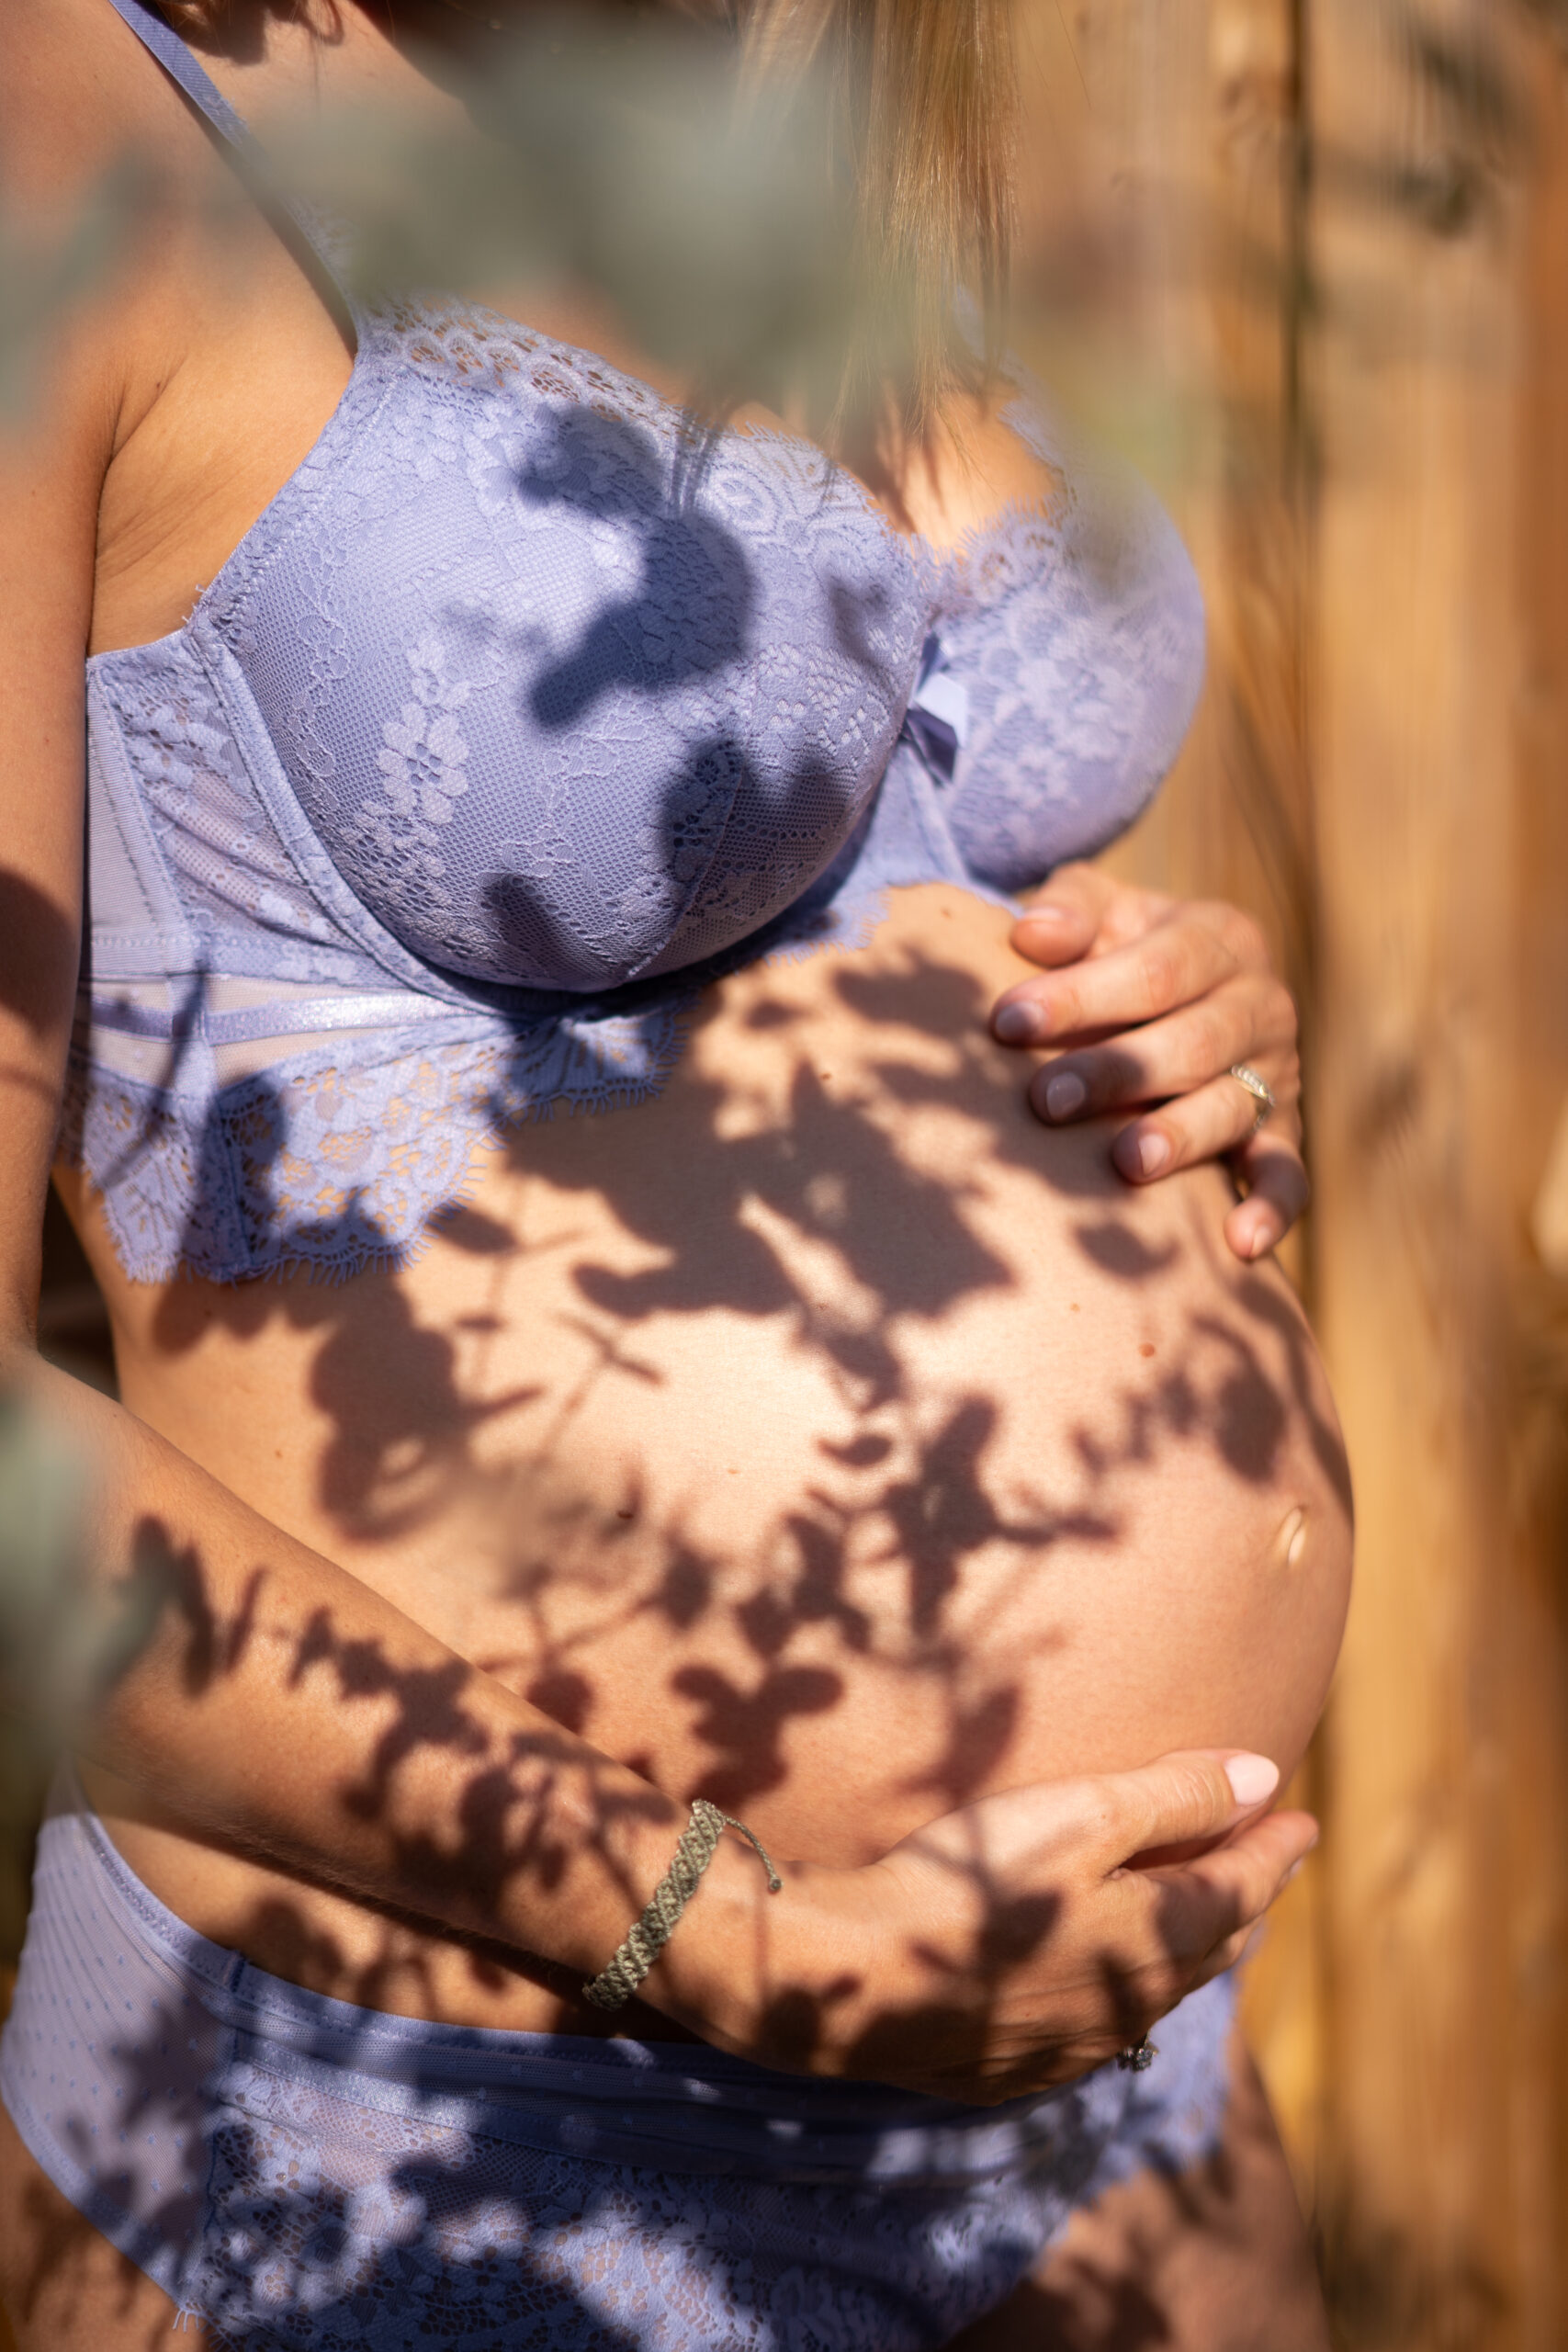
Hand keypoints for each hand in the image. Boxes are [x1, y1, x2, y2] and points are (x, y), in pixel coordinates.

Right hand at [822, 1750, 1309, 2104]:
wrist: (856, 1979)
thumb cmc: (971, 1882)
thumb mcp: (1082, 1814)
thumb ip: (1178, 1796)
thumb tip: (1267, 1776)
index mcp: (1160, 1938)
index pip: (1245, 1888)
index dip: (1277, 1847)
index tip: (1305, 1820)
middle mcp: (1135, 2003)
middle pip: (1214, 1948)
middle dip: (1246, 1901)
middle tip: (1263, 1866)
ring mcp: (1078, 2046)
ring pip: (1160, 1992)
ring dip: (1189, 1949)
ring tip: (1199, 1921)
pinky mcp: (1020, 2068)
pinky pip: (1101, 2026)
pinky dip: (1124, 1987)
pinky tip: (1101, 1980)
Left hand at [990, 864, 1306, 1261]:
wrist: (1184, 986)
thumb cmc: (1120, 946)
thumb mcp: (1102, 909)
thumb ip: (1071, 908)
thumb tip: (1031, 934)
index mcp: (1218, 938)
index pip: (1155, 969)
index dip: (1082, 996)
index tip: (1008, 1023)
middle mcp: (1260, 1004)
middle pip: (1191, 1042)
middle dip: (1116, 1072)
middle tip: (1045, 1101)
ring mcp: (1276, 1073)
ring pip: (1232, 1107)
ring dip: (1181, 1135)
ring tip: (1128, 1163)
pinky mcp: (1282, 1133)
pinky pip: (1287, 1173)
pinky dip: (1272, 1208)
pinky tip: (1241, 1245)